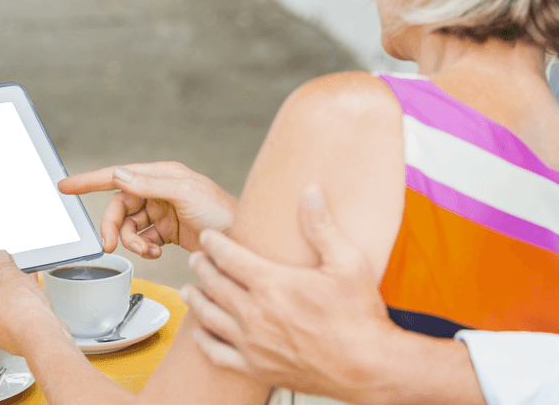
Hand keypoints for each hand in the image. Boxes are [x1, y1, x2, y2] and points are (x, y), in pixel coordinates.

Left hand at [0, 250, 68, 356]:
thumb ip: (4, 266)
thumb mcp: (11, 277)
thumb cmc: (21, 313)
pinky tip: (27, 290)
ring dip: (2, 291)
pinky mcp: (5, 337)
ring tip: (17, 277)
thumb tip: (2, 260)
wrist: (41, 335)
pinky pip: (4, 315)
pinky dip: (12, 303)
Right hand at [59, 162, 237, 256]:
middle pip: (120, 207)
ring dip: (132, 241)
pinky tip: (155, 253)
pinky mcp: (167, 231)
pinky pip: (142, 239)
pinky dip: (143, 248)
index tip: (65, 186)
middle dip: (115, 226)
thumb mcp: (184, 193)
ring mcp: (162, 211)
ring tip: (146, 252)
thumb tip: (119, 175)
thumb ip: (150, 184)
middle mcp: (159, 190)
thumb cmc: (220, 211)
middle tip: (110, 245)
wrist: (241, 241)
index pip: (118, 175)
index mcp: (161, 174)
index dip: (90, 180)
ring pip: (130, 226)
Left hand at [183, 184, 398, 400]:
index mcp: (273, 284)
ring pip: (210, 317)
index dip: (215, 243)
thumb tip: (310, 190)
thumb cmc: (360, 314)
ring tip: (189, 289)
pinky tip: (202, 334)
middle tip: (196, 258)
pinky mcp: (257, 368)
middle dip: (202, 267)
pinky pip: (218, 354)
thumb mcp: (347, 261)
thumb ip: (322, 225)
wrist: (368, 368)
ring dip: (197, 300)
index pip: (229, 256)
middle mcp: (256, 314)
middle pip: (214, 284)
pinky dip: (205, 341)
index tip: (208, 236)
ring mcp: (253, 343)